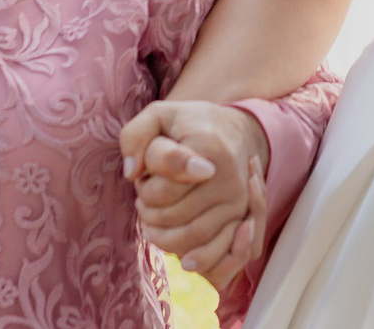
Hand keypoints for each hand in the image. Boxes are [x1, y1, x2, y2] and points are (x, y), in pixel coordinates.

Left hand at [121, 100, 270, 283]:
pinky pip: (216, 251)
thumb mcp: (158, 116)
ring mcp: (238, 200)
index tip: (143, 175)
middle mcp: (228, 177)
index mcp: (207, 148)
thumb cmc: (188, 125)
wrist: (233, 132)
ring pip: (191, 237)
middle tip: (144, 201)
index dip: (145, 188)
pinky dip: (193, 257)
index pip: (163, 189)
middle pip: (174, 215)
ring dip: (164, 237)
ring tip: (152, 225)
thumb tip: (131, 173)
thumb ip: (135, 137)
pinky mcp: (242, 218)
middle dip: (149, 213)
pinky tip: (178, 252)